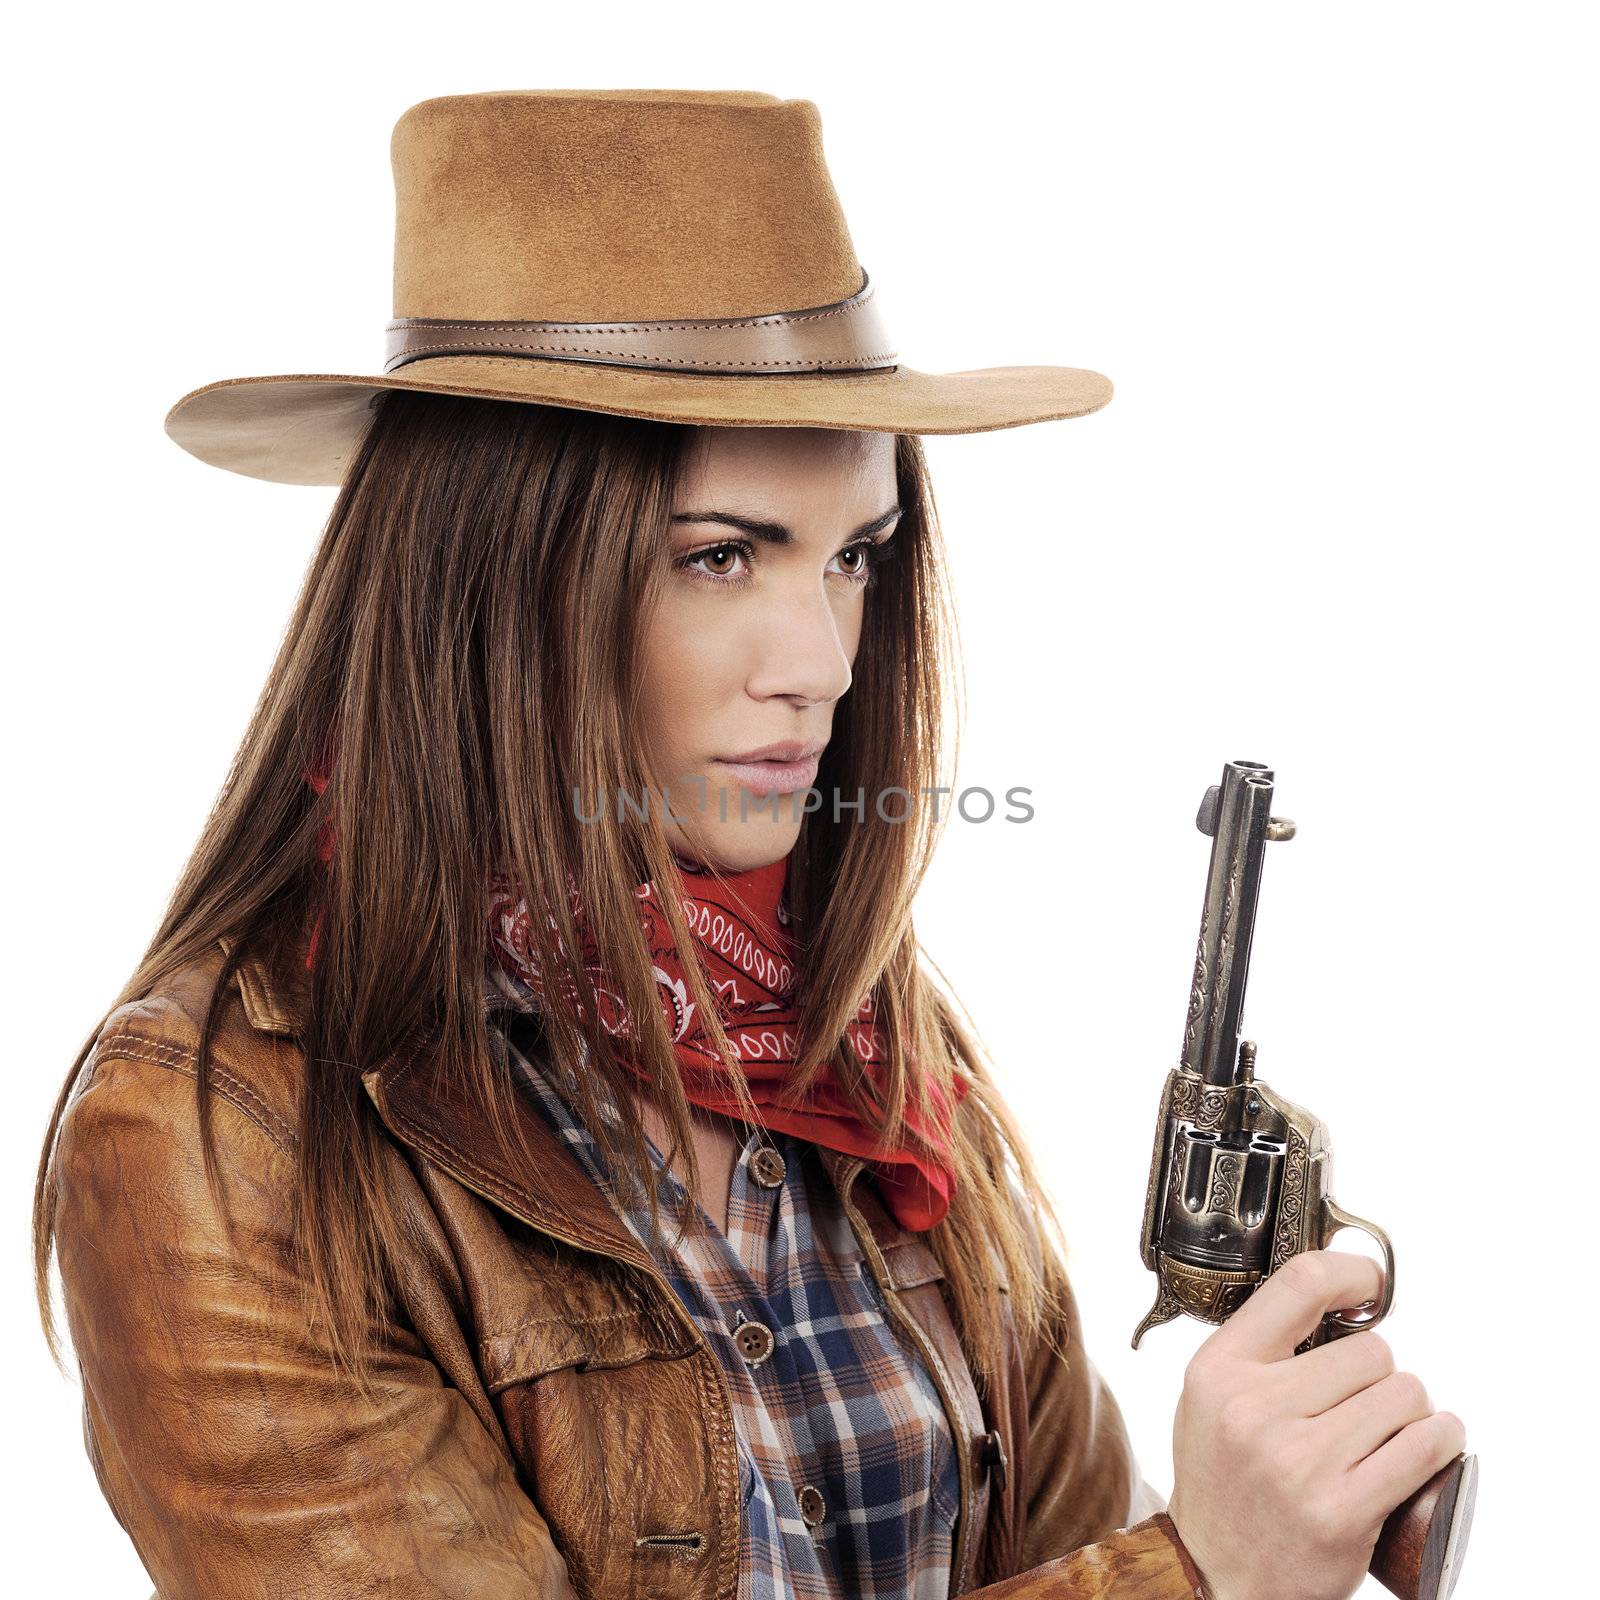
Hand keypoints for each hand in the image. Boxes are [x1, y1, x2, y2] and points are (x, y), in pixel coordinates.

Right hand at [1164, 1249, 1466, 1599]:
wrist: (1215, 1576)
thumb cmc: (1223, 1483)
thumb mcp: (1211, 1400)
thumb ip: (1257, 1350)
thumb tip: (1332, 1295)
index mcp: (1219, 1371)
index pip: (1297, 1287)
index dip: (1348, 1272)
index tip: (1369, 1282)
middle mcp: (1254, 1410)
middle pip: (1368, 1350)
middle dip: (1379, 1372)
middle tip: (1364, 1401)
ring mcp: (1300, 1462)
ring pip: (1402, 1393)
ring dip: (1411, 1408)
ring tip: (1390, 1429)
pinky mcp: (1343, 1510)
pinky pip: (1421, 1448)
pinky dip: (1441, 1438)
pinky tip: (1435, 1440)